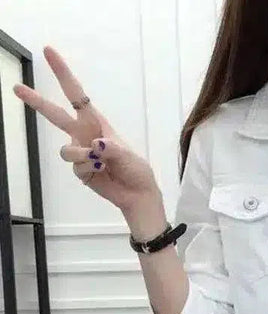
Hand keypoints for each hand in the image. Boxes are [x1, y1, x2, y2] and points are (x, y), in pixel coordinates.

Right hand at [12, 46, 161, 212]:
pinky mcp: (79, 170)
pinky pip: (76, 167)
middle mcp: (84, 134)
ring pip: (66, 150)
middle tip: (17, 88)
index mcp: (96, 122)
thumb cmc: (136, 169)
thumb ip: (111, 148)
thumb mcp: (128, 154)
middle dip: (37, 102)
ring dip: (82, 156)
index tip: (48, 52)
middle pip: (55, 116)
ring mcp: (80, 152)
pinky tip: (102, 173)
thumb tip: (95, 145)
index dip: (62, 73)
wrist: (136, 194)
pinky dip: (89, 170)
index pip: (77, 95)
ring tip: (101, 162)